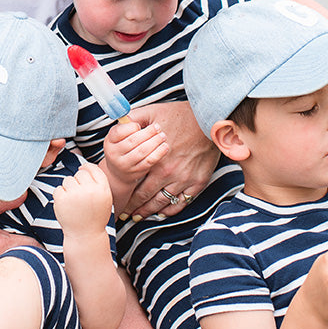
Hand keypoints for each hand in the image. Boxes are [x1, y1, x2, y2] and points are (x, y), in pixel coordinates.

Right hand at [0, 195, 40, 295]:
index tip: (32, 246)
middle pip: (26, 266)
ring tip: (10, 268)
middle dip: (28, 261)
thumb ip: (3, 203)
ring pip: (11, 281)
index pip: (33, 247)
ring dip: (13, 274)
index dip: (36, 246)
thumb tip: (23, 193)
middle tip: (24, 257)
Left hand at [53, 162, 113, 236]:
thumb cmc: (95, 217)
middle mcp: (90, 190)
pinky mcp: (62, 199)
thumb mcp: (105, 199)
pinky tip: (67, 206)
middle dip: (78, 181)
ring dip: (68, 188)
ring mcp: (75, 194)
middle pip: (80, 173)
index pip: (93, 168)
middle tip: (80, 196)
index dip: (87, 168)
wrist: (85, 236)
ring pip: (68, 180)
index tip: (83, 170)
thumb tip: (84, 167)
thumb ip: (98, 183)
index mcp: (103, 189)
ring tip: (74, 202)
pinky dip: (60, 196)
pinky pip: (58, 188)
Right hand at [102, 120, 168, 187]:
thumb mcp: (122, 132)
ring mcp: (124, 164)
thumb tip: (132, 115)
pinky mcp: (136, 172)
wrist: (120, 171)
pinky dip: (158, 153)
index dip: (131, 127)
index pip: (119, 132)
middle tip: (157, 127)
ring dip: (154, 142)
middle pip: (132, 141)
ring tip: (162, 136)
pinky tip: (164, 146)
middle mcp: (114, 153)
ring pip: (141, 151)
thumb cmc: (124, 145)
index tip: (139, 125)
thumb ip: (129, 121)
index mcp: (110, 140)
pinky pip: (149, 161)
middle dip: (147, 133)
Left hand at [122, 101, 218, 219]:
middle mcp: (168, 173)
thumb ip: (134, 120)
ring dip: (150, 212)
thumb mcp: (152, 112)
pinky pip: (182, 202)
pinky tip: (163, 213)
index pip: (136, 184)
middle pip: (147, 198)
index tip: (120, 201)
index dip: (127, 195)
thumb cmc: (180, 115)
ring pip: (163, 203)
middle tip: (126, 214)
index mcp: (155, 160)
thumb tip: (119, 124)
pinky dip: (171, 210)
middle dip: (135, 207)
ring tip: (140, 216)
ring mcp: (184, 179)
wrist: (209, 118)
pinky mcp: (198, 182)